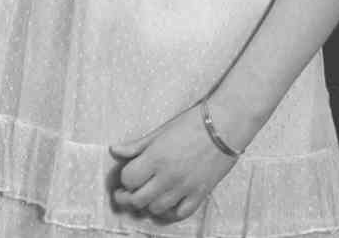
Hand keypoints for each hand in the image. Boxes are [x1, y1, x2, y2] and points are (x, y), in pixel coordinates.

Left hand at [109, 106, 237, 224]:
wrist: (224, 128)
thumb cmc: (190, 124)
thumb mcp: (160, 131)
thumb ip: (136, 145)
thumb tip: (115, 151)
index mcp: (156, 158)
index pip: (129, 179)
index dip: (124, 179)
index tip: (126, 175)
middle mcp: (168, 177)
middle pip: (139, 199)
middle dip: (127, 198)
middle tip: (124, 194)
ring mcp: (184, 189)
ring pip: (157, 209)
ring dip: (147, 205)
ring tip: (144, 197)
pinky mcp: (199, 195)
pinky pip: (180, 214)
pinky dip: (169, 213)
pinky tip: (164, 206)